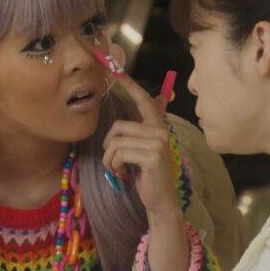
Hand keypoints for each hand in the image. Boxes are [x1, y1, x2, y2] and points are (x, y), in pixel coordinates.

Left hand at [102, 74, 181, 218]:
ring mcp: (158, 143)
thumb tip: (160, 97)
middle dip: (109, 146)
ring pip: (116, 141)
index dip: (130, 85)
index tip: (116, 69)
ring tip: (118, 169)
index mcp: (158, 127)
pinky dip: (114, 165)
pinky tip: (123, 173)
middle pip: (118, 126)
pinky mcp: (152, 156)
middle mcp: (160, 132)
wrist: (160, 201)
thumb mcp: (145, 149)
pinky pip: (119, 153)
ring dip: (110, 159)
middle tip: (114, 161)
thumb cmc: (148, 175)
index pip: (143, 100)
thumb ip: (146, 127)